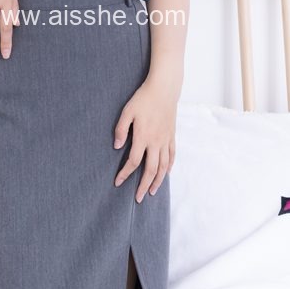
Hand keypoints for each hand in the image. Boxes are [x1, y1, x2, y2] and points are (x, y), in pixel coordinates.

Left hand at [113, 78, 177, 201]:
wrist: (164, 89)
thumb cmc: (143, 99)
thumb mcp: (127, 112)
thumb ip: (121, 129)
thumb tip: (117, 146)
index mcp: (143, 137)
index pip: (134, 161)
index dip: (125, 173)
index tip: (118, 182)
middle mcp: (156, 142)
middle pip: (151, 170)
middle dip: (144, 185)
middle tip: (138, 198)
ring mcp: (166, 140)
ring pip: (164, 167)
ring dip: (158, 181)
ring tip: (152, 192)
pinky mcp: (172, 136)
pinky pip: (172, 156)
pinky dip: (169, 167)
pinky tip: (165, 174)